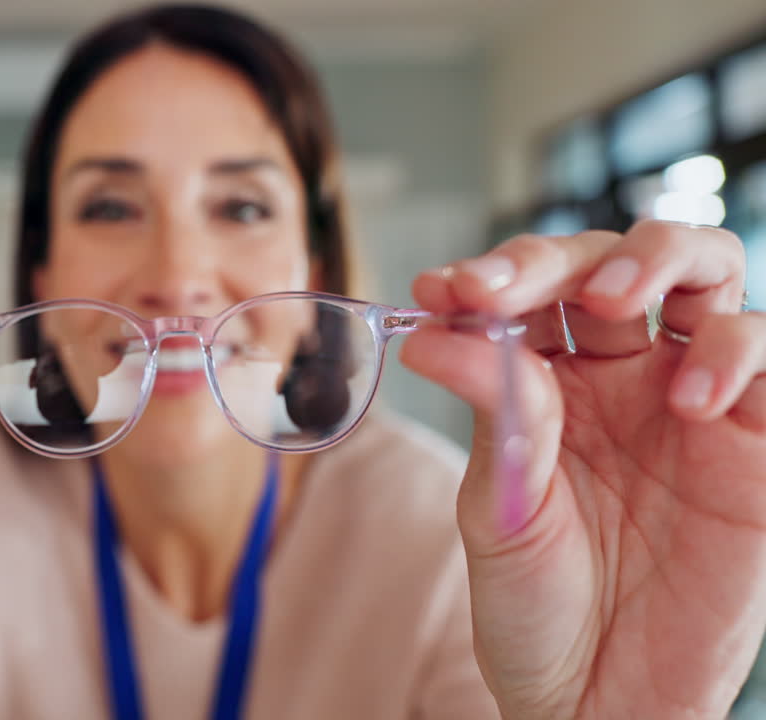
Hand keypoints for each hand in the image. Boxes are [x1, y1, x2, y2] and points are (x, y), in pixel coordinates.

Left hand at [400, 221, 765, 718]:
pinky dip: (735, 353)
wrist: (599, 699)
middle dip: (565, 257)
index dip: (493, 276)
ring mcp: (690, 401)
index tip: (445, 287)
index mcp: (545, 383)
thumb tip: (434, 329)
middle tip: (516, 287)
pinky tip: (689, 398)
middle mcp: (620, 377)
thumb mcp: (498, 509)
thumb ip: (492, 413)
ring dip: (660, 264)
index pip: (529, 294)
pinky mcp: (756, 441)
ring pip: (704, 276)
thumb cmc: (536, 608)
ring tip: (615, 307)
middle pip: (614, 262)